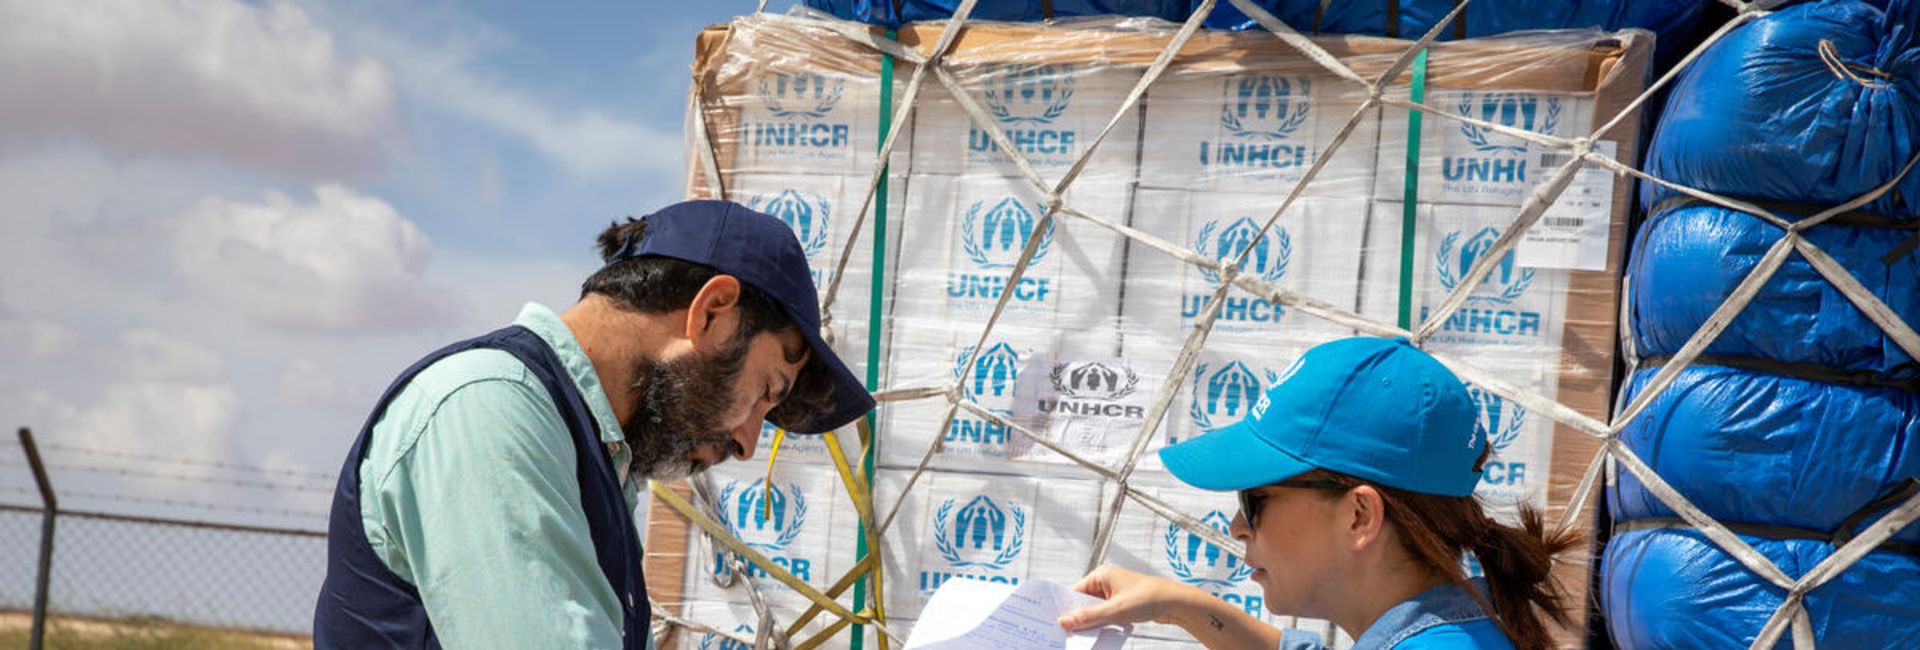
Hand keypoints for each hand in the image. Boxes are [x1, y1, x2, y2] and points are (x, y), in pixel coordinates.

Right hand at [1057, 565, 1202, 631]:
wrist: (1176, 603)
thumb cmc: (1149, 598)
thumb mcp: (1115, 610)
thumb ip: (1089, 616)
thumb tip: (1066, 620)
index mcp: (1101, 575)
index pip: (1074, 592)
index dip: (1066, 608)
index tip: (1058, 623)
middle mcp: (1106, 581)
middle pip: (1083, 602)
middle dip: (1079, 617)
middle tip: (1068, 632)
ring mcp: (1113, 593)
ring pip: (1094, 610)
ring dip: (1092, 622)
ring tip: (1085, 634)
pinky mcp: (1120, 603)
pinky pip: (1105, 614)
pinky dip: (1102, 623)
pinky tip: (1101, 632)